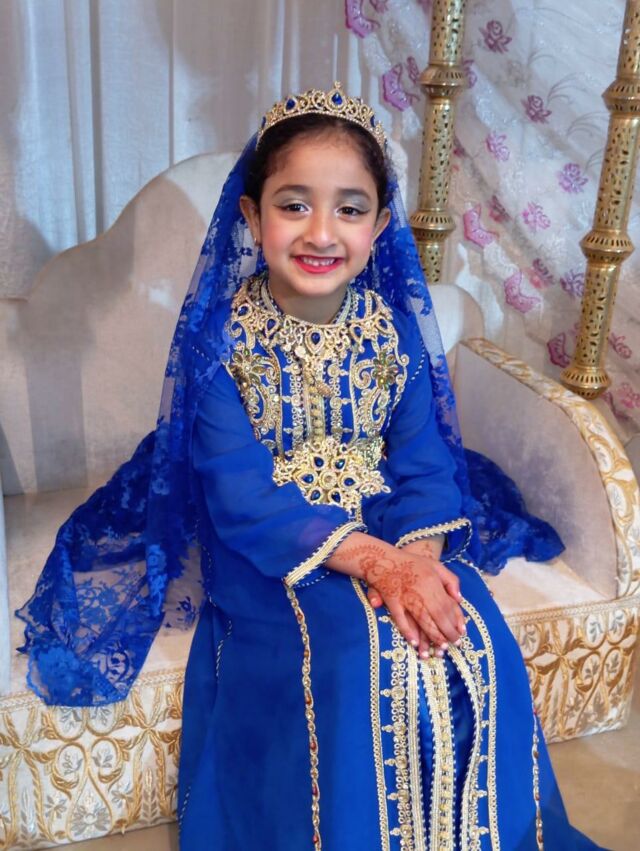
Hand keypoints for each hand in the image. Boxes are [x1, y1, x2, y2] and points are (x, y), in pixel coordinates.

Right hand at [339, 539, 464, 652]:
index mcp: (433, 580)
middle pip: (438, 615)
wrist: (383, 557)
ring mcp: (406, 595)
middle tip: (454, 644)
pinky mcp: (392, 600)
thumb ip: (451, 580)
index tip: (461, 633)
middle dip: (447, 632)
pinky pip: (400, 618)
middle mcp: (421, 589)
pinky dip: (407, 631)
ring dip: (432, 635)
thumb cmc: (411, 562)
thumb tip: (459, 599)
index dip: (456, 620)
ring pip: (422, 619)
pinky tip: (415, 642)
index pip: (448, 605)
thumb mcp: (435, 565)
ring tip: (440, 648)